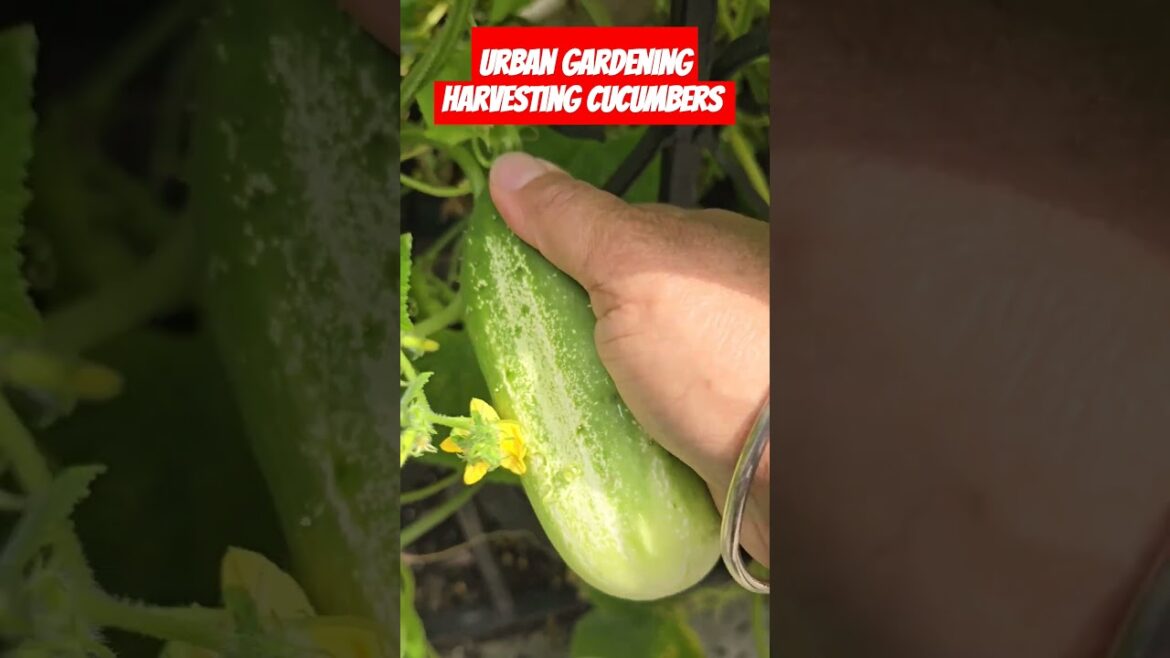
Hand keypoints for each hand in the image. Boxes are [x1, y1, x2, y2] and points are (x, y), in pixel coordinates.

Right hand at [488, 152, 771, 567]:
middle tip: (543, 367)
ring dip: (602, 398)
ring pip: (637, 377)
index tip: (519, 293)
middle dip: (578, 341)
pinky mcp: (722, 433)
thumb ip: (574, 220)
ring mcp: (723, 372)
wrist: (797, 465)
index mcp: (705, 250)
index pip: (615, 244)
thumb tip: (511, 170)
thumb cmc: (727, 352)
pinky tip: (612, 449)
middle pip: (621, 315)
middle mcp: (719, 306)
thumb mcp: (635, 267)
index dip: (563, 264)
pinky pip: (656, 430)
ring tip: (572, 419)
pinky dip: (629, 440)